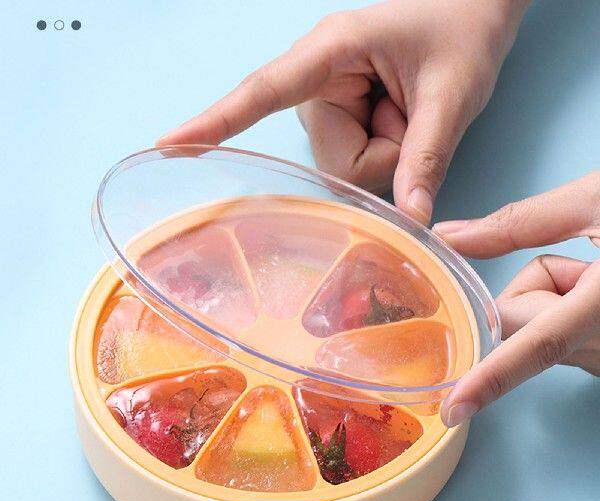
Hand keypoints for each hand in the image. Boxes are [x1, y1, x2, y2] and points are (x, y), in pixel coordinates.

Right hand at [157, 0, 527, 222]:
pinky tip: (400, 122)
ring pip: (343, 170)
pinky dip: (384, 155)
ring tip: (409, 113)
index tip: (170, 144)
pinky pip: (355, 166)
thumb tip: (412, 221)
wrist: (476, 12)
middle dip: (380, 157)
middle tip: (412, 117)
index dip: (217, 119)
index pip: (264, 91)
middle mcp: (319, 83)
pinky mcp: (341, 121)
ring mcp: (329, 105)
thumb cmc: (461, 30)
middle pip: (332, 161)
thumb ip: (427, 157)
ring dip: (385, 155)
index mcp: (332, 51)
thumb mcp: (451, 93)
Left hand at [433, 172, 599, 426]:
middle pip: (528, 329)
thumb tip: (450, 236)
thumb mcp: (597, 200)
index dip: (493, 378)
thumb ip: (517, 224)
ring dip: (559, 304)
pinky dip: (575, 319)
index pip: (540, 344)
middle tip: (582, 264)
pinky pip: (572, 345)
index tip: (457, 408)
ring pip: (548, 338)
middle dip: (535, 293)